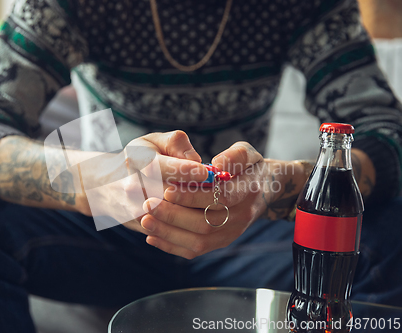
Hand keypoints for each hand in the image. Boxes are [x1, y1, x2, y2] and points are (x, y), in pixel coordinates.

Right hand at [75, 130, 208, 232]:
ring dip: (198, 212)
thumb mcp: (152, 142)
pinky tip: (206, 218)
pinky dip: (191, 228)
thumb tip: (196, 160)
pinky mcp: (144, 227)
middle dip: (199, 194)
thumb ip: (176, 143)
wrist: (107, 188)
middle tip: (221, 191)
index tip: (211, 172)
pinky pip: (172, 233)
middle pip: (172, 196)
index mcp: (137, 160)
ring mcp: (137, 211)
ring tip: (216, 205)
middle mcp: (133, 187)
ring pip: (174, 218)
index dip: (190, 171)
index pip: (166, 168)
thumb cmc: (138, 160)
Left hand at [140, 142, 306, 258]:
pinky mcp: (220, 243)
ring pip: (198, 241)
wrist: (263, 190)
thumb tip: (217, 164)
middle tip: (147, 204)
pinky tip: (151, 237)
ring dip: (169, 233)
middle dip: (174, 215)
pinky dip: (171, 246)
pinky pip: (195, 250)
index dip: (193, 196)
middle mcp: (241, 217)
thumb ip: (234, 156)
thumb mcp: (247, 152)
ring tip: (145, 221)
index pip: (221, 197)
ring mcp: (230, 233)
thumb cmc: (248, 166)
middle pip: (206, 223)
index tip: (167, 190)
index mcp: (247, 191)